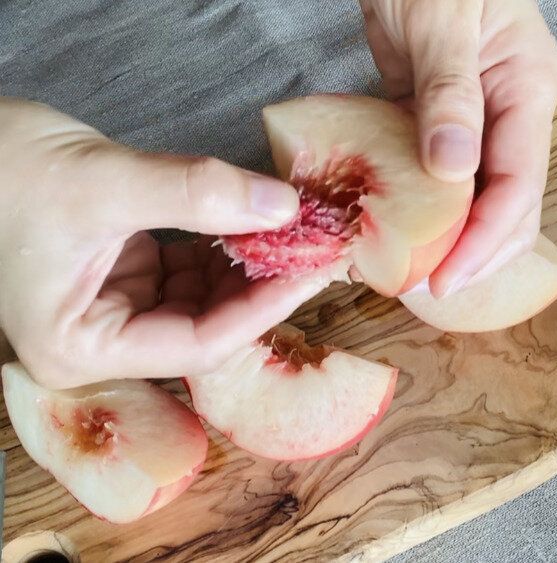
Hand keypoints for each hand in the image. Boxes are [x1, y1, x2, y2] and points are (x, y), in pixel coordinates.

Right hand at [0, 97, 323, 388]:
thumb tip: (282, 207)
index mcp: (80, 348)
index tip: (310, 272)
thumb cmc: (1, 169)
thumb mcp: (103, 183)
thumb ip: (195, 195)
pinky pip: (186, 269)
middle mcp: (99, 337)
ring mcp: (113, 304)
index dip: (260, 310)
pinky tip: (252, 222)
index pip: (195, 345)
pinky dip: (221, 246)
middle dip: (259, 286)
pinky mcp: (124, 271)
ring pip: (199, 298)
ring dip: (245, 264)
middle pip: (203, 326)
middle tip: (312, 250)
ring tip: (290, 233)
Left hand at [360, 0, 556, 295]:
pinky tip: (399, 229)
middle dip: (475, 252)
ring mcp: (478, 120)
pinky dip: (424, 207)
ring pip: (476, 198)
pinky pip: (440, 177)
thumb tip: (455, 170)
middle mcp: (512, 113)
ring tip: (414, 270)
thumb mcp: (441, 20)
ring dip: (450, 238)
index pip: (519, 184)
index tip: (446, 277)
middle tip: (429, 287)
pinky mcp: (442, 122)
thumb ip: (450, 93)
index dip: (486, 239)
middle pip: (509, 204)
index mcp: (528, 89)